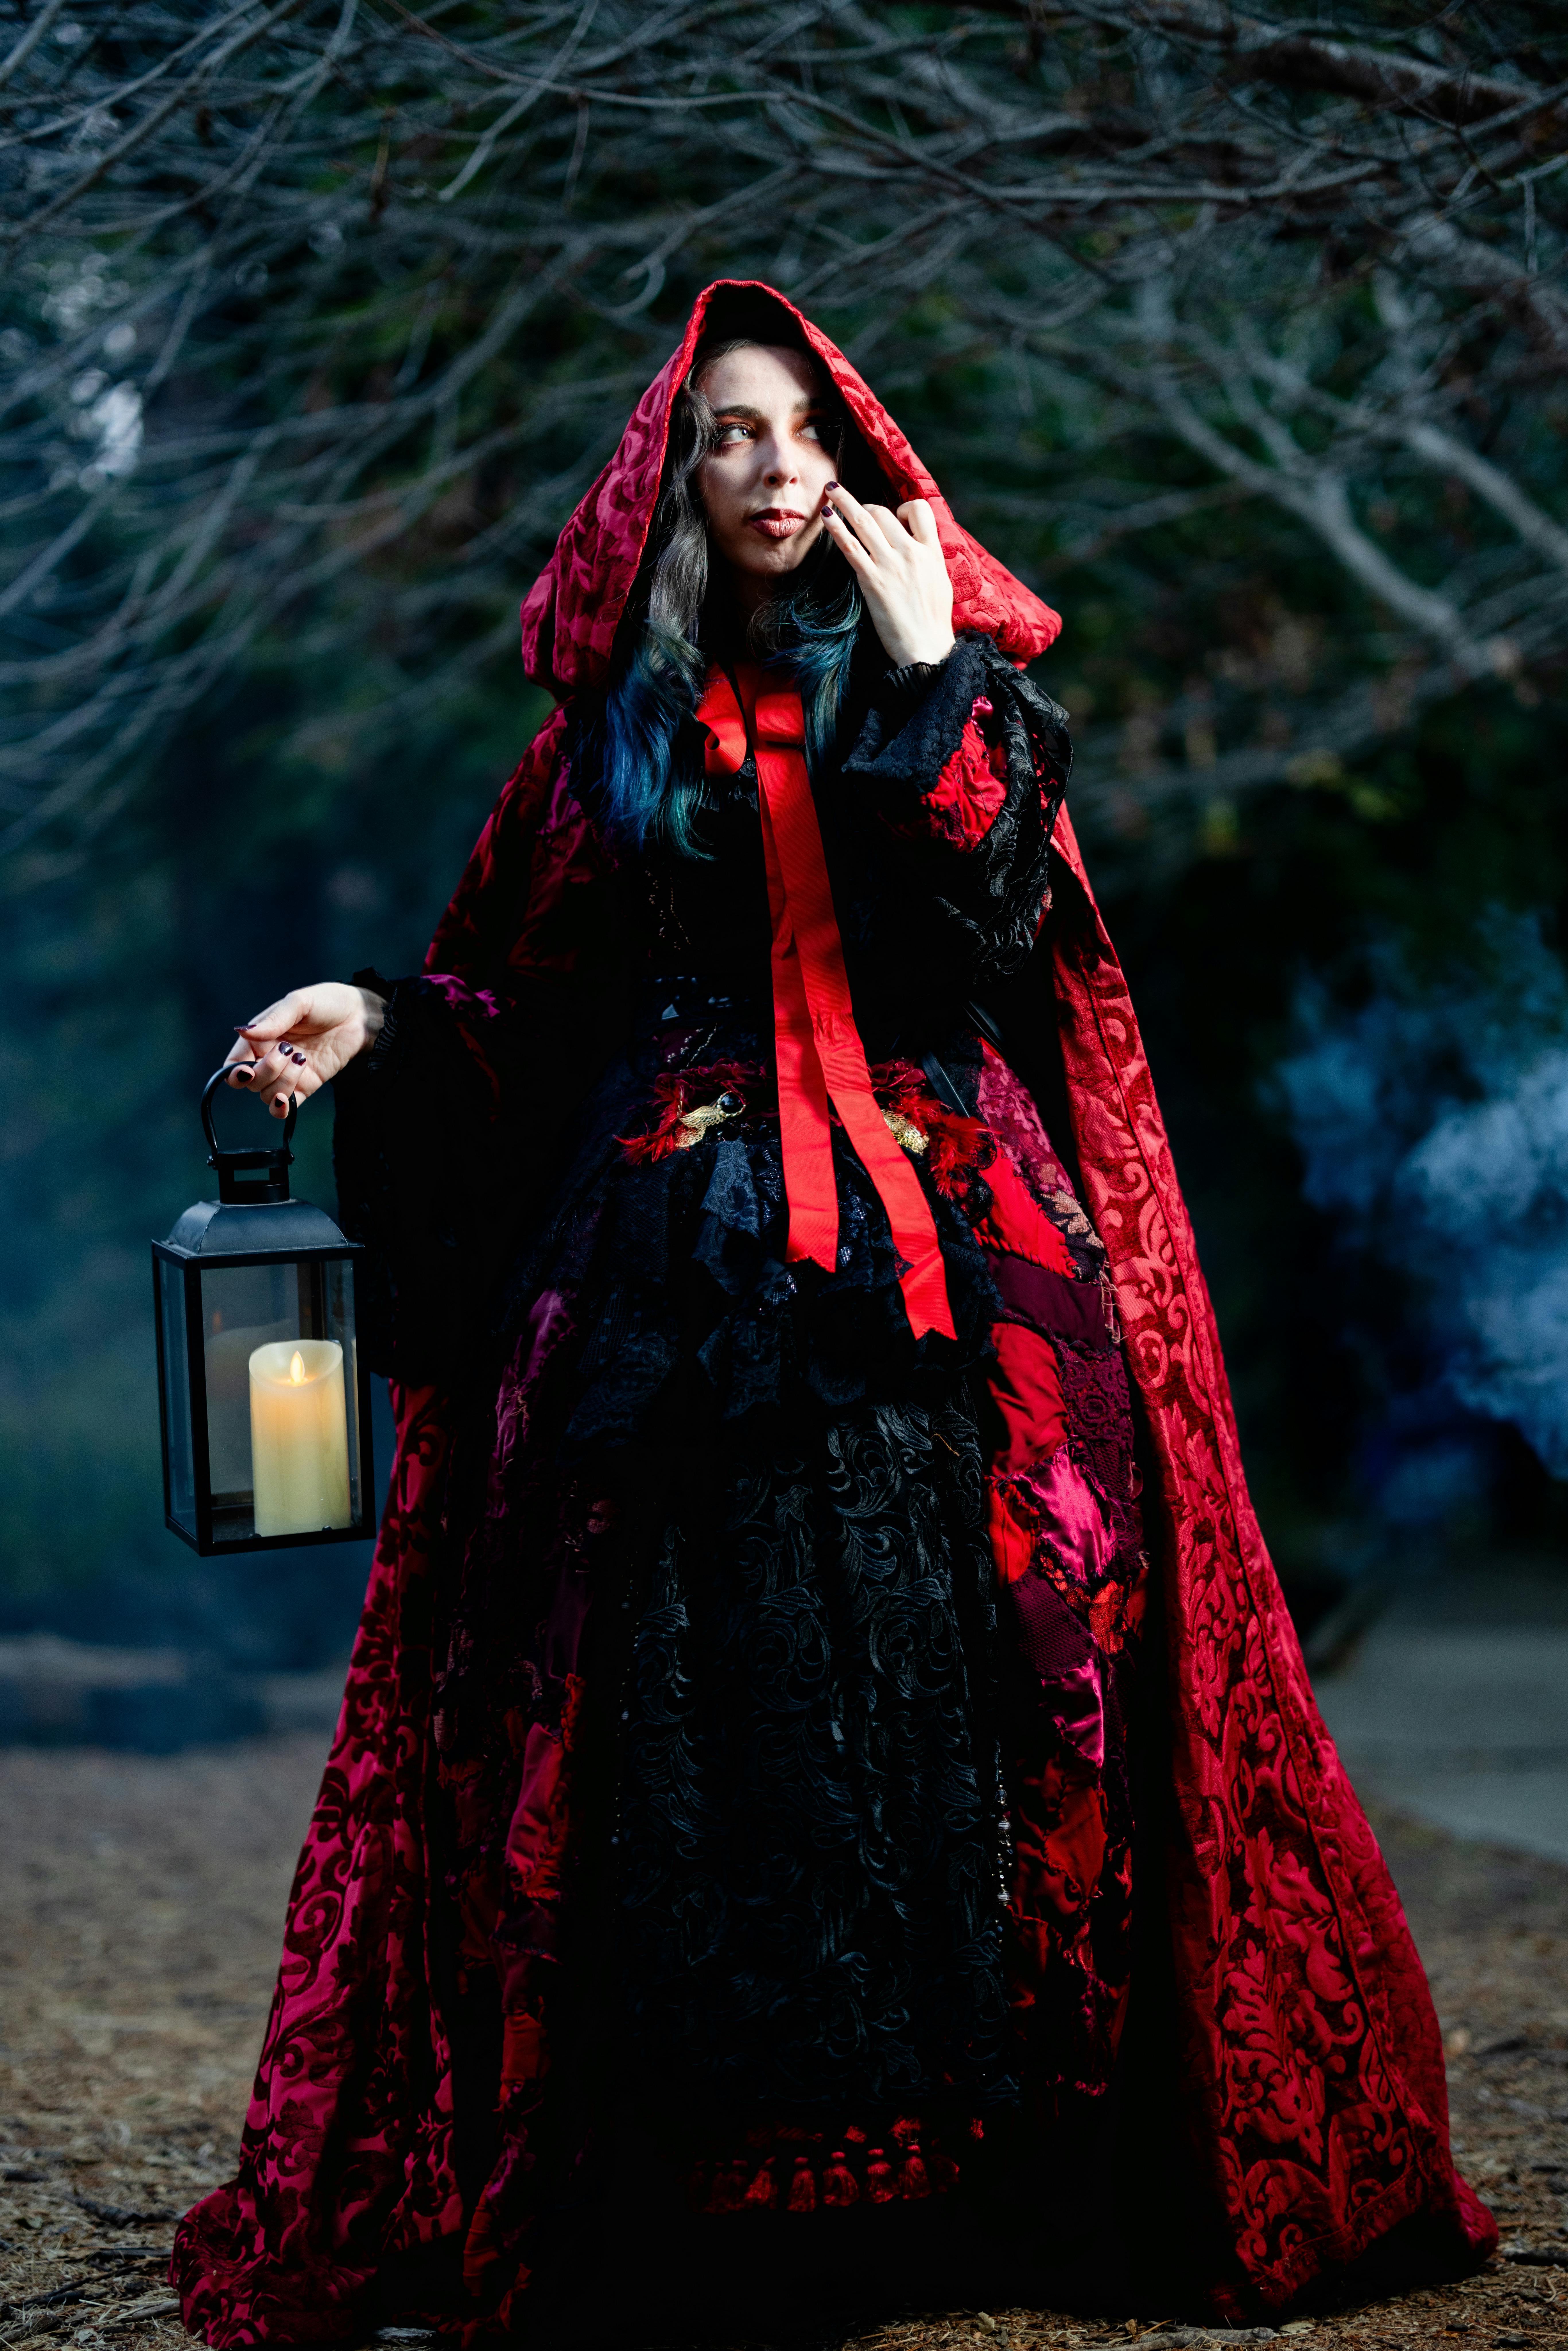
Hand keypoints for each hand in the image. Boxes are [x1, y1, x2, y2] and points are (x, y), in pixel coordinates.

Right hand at [224, 982, 384, 1119]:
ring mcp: (288, 1074)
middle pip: (250, 1082)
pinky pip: (287, 1107)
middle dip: (266, 1071)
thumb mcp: (299, 1003)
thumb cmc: (326, 1002)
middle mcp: (269, 1058)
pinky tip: (287, 1099)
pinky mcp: (306, 1086)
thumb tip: (242, 1031)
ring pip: (267, 1095)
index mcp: (260, 1037)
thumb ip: (273, 1019)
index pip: (234, 1062)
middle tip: (288, 1051)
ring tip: (302, 1060)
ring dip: (282, 1083)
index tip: (247, 1068)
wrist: (359, 1016)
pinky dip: (283, 1108)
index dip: (235, 1071)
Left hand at [819, 484, 955, 668]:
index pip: (920, 510)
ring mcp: (890, 565)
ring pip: (864, 521)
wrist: (926, 648)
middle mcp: (911, 553)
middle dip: (866, 506)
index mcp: (931, 552)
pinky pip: (851, 546)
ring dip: (844, 501)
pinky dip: (837, 528)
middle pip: (884, 513)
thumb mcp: (940, 582)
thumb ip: (928, 559)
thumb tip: (918, 545)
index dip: (903, 508)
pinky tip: (827, 517)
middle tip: (855, 510)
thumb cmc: (933, 620)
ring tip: (831, 490)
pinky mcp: (872, 580)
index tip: (895, 518)